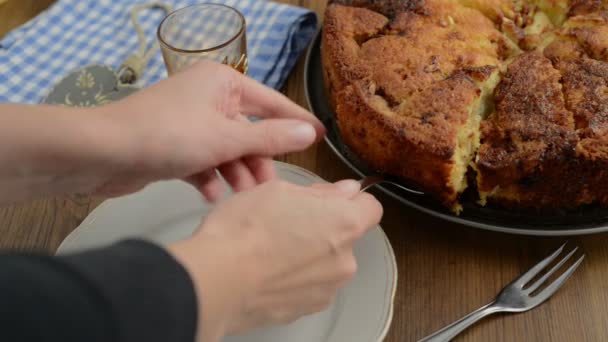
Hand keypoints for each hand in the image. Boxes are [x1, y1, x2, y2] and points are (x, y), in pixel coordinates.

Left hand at [93, 60, 324, 199]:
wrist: (102, 153)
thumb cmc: (169, 136)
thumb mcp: (226, 138)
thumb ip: (271, 137)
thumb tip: (310, 132)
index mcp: (223, 82)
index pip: (272, 103)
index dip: (297, 122)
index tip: (322, 137)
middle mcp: (208, 97)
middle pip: (248, 131)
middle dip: (258, 160)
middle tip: (270, 190)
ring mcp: (190, 121)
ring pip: (227, 149)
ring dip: (234, 174)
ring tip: (241, 199)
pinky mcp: (175, 145)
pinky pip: (204, 160)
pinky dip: (209, 177)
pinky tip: (211, 196)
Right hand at [168, 179, 382, 340]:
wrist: (216, 281)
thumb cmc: (243, 232)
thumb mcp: (279, 191)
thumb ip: (321, 192)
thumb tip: (344, 191)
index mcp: (344, 223)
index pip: (371, 208)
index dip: (352, 200)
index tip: (332, 199)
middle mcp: (344, 260)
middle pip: (345, 237)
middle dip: (324, 228)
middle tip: (288, 221)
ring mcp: (326, 289)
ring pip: (326, 264)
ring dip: (309, 255)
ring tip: (272, 248)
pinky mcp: (306, 310)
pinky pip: (309, 286)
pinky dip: (295, 278)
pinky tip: (268, 270)